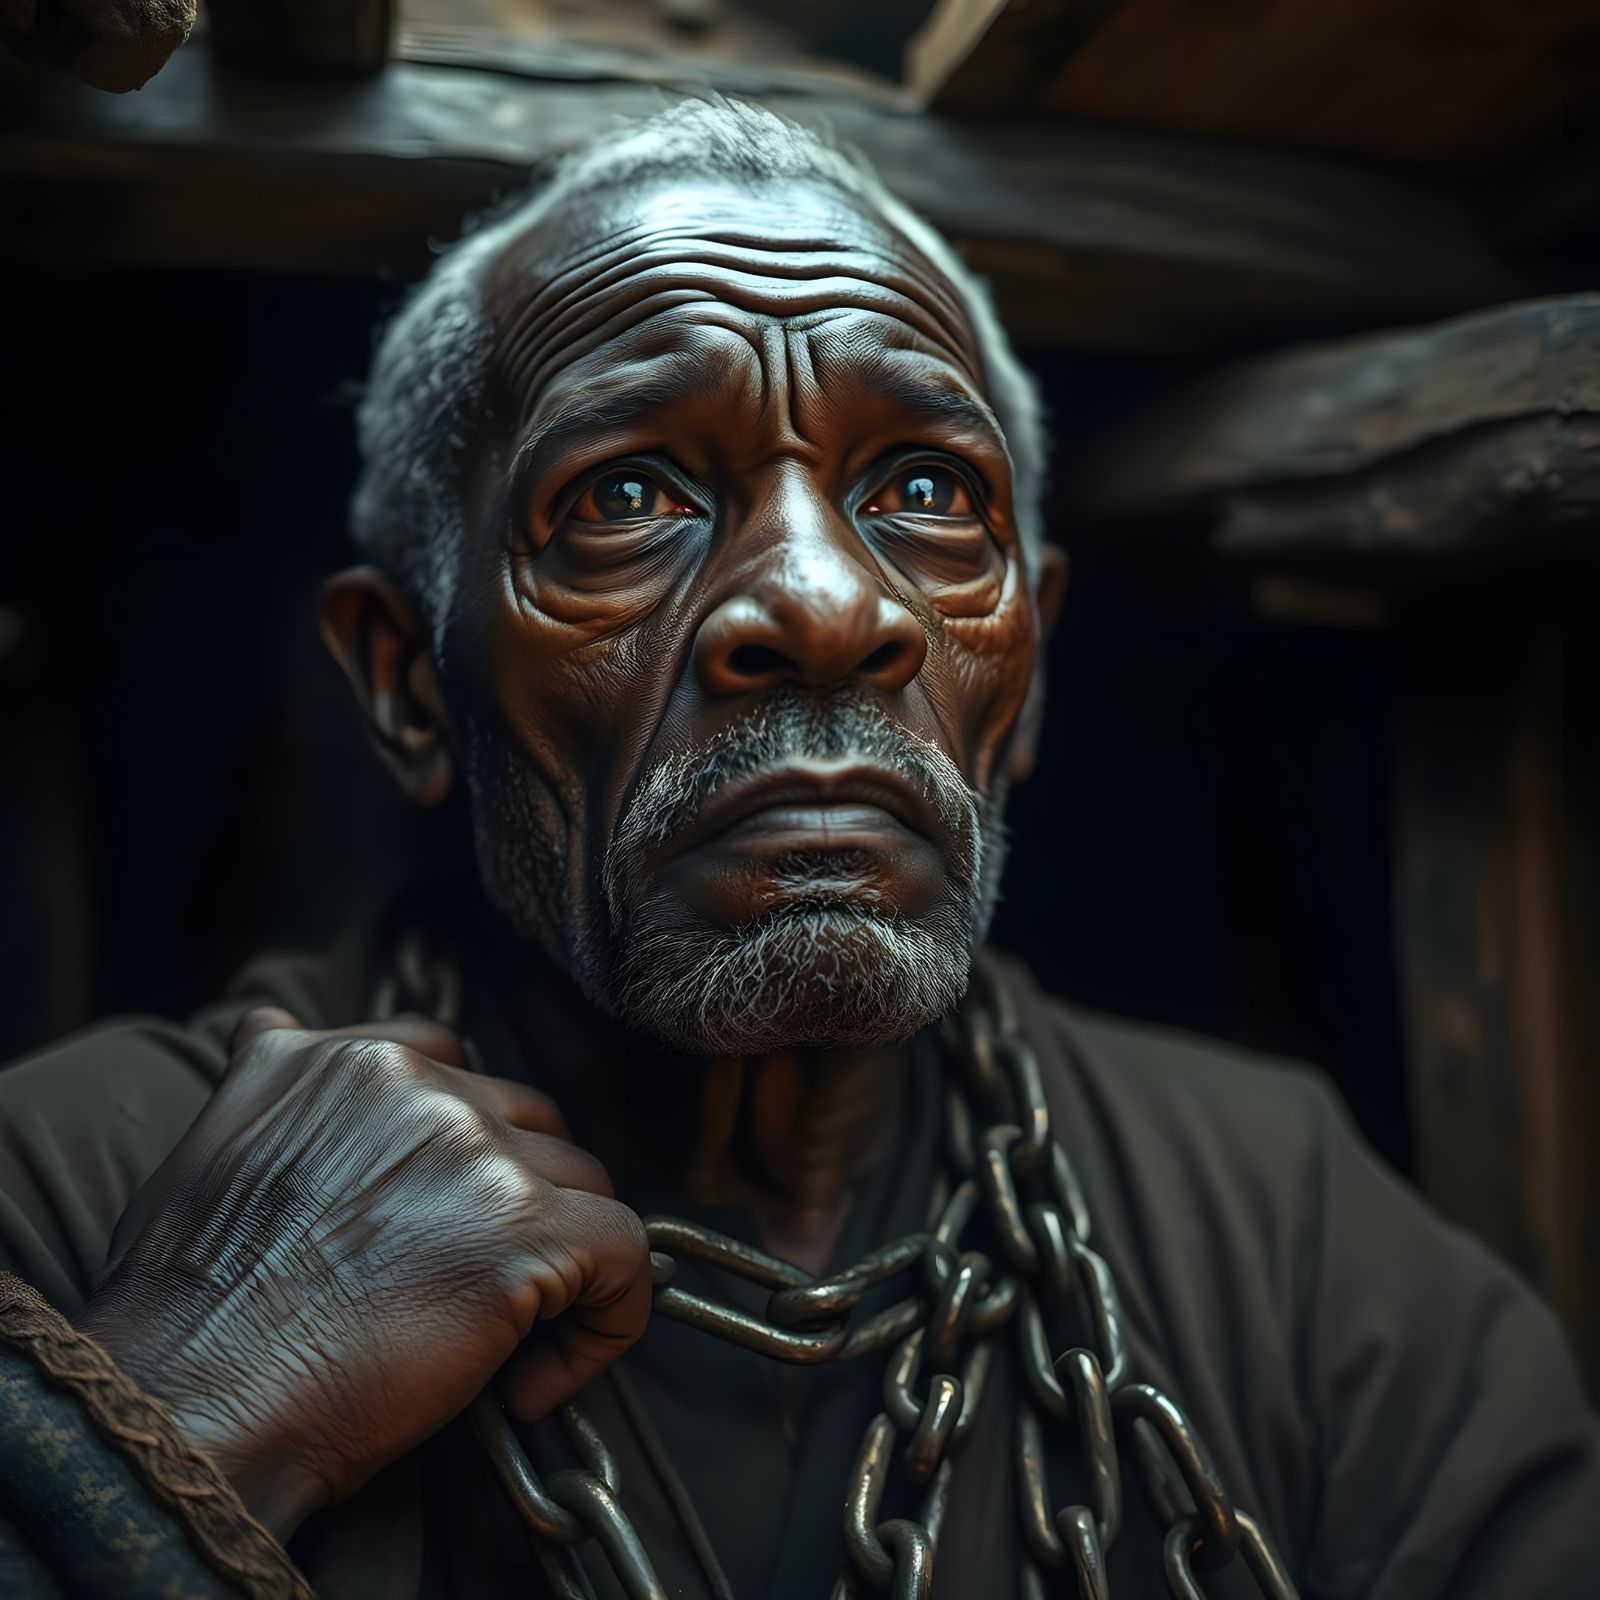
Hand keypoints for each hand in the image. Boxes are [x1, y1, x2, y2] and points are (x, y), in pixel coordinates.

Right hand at [76, 1007, 650, 1538]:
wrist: (191, 1405)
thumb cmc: (182, 1308)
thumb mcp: (208, 1145)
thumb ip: (270, 1083)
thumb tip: (275, 1026)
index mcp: (346, 1060)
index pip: (453, 1063)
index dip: (465, 1142)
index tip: (443, 1214)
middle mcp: (420, 1085)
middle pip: (527, 1120)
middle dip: (516, 1199)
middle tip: (469, 1285)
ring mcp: (479, 1152)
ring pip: (581, 1181)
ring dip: (557, 1256)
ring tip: (500, 1341)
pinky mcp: (527, 1232)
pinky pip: (628, 1254)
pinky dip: (607, 1319)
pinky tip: (535, 1380)